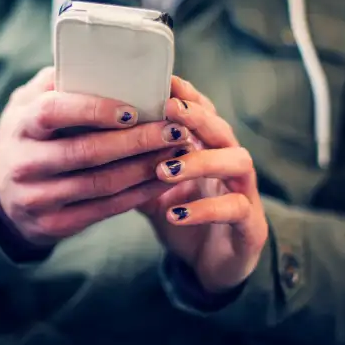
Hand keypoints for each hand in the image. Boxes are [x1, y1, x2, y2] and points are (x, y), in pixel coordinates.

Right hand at [0, 68, 190, 245]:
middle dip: (136, 142)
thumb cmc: (28, 136)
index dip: (93, 110)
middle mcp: (24, 163)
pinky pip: (105, 210)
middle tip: (174, 129)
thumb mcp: (27, 105)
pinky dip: (139, 194)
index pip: (54, 112)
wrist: (2, 196)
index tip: (133, 108)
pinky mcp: (55, 224)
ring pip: (101, 184)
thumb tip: (101, 61)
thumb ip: (56, 82)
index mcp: (20, 124)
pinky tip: (163, 179)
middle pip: (85, 152)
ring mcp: (38, 198)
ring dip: (145, 168)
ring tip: (176, 151)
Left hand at [141, 77, 268, 293]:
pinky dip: (204, 210)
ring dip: (200, 161)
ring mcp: (245, 191)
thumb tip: (93, 136)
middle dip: (196, 116)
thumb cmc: (180, 215)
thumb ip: (134, 162)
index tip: (164, 80)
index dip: (186, 95)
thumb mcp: (151, 186)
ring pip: (236, 162)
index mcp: (208, 148)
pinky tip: (174, 213)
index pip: (202, 111)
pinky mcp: (250, 225)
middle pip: (222, 128)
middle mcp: (231, 162)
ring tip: (165, 168)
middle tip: (168, 110)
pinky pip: (234, 210)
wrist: (212, 265)